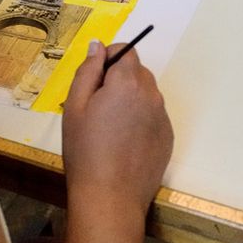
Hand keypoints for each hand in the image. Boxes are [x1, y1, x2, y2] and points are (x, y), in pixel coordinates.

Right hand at [63, 40, 172, 214]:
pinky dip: (140, 120)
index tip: (93, 84)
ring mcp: (163, 117)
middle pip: (137, 71)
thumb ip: (87, 71)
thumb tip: (98, 46)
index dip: (107, 61)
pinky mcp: (168, 136)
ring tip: (110, 129)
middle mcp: (152, 95)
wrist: (110, 197)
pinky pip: (153, 116)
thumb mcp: (74, 107)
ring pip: (146, 94)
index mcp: (127, 83)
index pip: (125, 51)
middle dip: (118, 80)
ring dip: (130, 100)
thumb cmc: (85, 151)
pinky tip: (123, 143)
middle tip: (97, 109)